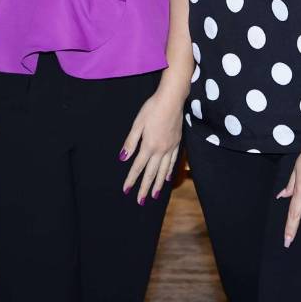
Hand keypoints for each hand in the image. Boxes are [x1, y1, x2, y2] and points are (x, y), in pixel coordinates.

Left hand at [119, 89, 182, 204]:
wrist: (172, 100)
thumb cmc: (152, 109)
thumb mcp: (138, 124)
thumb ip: (131, 142)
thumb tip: (123, 158)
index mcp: (148, 145)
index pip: (137, 167)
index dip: (131, 179)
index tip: (126, 190)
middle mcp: (160, 150)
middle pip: (151, 173)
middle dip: (144, 188)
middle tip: (140, 201)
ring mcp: (170, 147)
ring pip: (163, 170)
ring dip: (157, 184)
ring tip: (153, 196)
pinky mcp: (177, 143)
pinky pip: (173, 162)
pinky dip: (169, 172)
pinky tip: (167, 178)